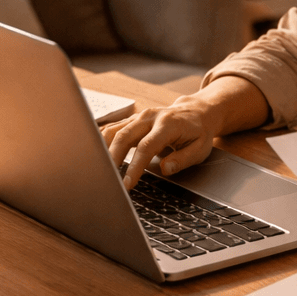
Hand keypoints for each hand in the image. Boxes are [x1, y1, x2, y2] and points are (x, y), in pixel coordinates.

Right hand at [100, 99, 221, 189]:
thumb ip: (183, 159)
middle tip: (107, 180)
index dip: (135, 166)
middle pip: (124, 136)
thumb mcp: (200, 148)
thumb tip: (165, 169)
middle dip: (112, 159)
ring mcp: (139, 116)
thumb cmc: (198, 132)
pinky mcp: (132, 119)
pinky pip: (112, 129)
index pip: (146, 146)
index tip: (127, 184)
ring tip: (98, 170)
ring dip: (103, 150)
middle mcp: (150, 117)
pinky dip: (102, 142)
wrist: (197, 111)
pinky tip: (96, 156)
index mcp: (168, 124)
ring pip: (113, 131)